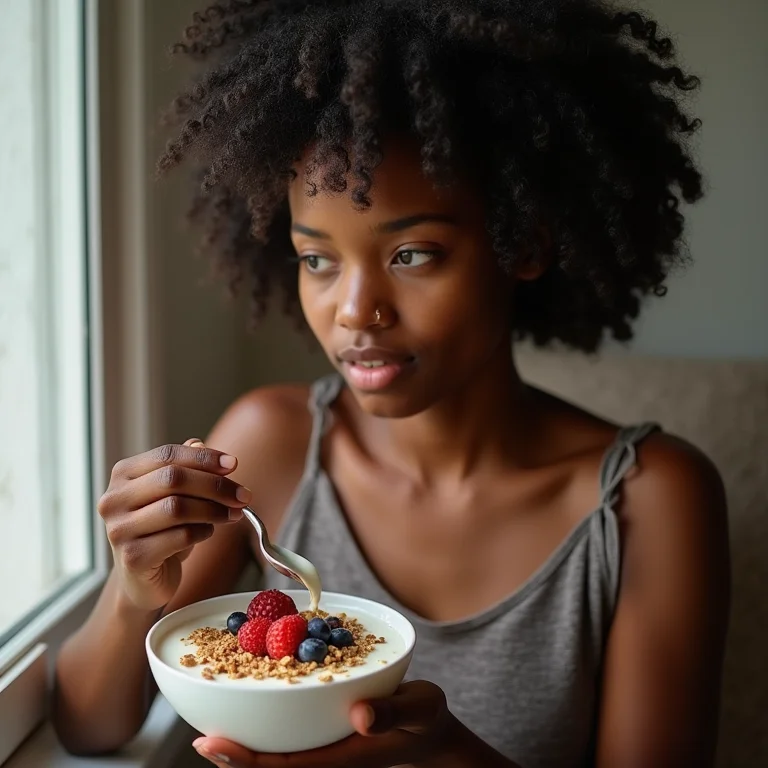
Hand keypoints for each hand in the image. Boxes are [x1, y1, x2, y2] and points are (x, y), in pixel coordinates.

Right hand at [98, 438, 250, 610]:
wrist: (143, 579)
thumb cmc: (161, 530)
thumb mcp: (173, 495)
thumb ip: (184, 468)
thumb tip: (200, 443)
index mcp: (123, 474)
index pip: (167, 455)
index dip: (203, 458)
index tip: (233, 465)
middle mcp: (114, 499)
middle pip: (173, 479)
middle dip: (215, 485)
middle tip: (243, 495)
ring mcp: (119, 530)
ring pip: (177, 508)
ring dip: (214, 510)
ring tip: (233, 514)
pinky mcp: (133, 558)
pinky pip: (180, 537)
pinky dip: (203, 532)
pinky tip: (208, 532)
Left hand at [192, 680, 453, 766]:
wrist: (429, 731)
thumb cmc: (425, 719)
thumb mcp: (421, 708)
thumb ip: (395, 712)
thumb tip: (361, 716)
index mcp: (344, 757)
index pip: (286, 767)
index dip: (247, 761)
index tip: (215, 745)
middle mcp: (327, 757)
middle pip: (271, 767)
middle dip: (234, 758)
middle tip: (203, 736)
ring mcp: (324, 750)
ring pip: (275, 755)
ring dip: (244, 744)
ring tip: (213, 725)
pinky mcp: (323, 737)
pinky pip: (287, 740)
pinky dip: (263, 727)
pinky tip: (248, 707)